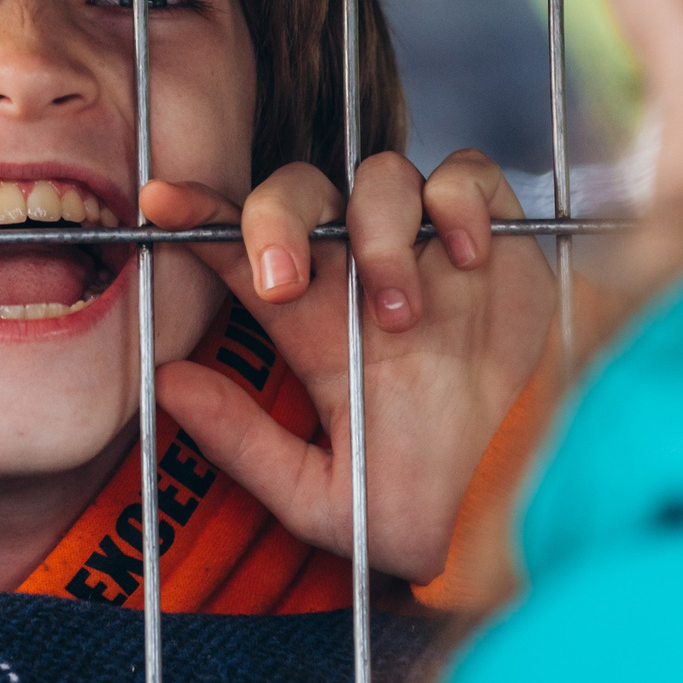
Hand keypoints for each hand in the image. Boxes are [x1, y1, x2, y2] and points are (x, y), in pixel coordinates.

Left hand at [139, 150, 554, 582]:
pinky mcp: (494, 241)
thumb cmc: (420, 504)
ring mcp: (426, 250)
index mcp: (307, 322)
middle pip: (296, 192)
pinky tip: (465, 259)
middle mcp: (358, 274)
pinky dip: (459, 201)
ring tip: (400, 313)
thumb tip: (169, 380)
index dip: (196, 213)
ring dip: (377, 232)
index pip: (236, 249)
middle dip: (275, 218)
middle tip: (283, 282)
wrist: (524, 506)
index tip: (158, 203)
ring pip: (380, 176)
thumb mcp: (322, 501)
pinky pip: (467, 177)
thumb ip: (244, 447)